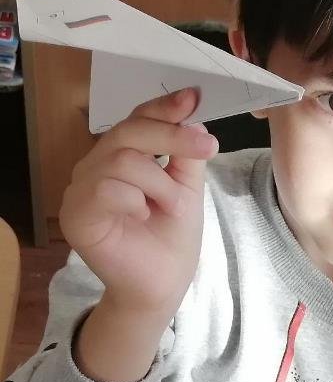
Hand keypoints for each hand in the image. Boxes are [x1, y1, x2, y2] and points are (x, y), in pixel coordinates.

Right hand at [59, 88, 217, 314]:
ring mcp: (82, 189)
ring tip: (172, 205)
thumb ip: (188, 153)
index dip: (164, 106)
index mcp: (123, 154)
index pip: (138, 118)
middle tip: (207, 148)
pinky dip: (134, 200)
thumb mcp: (188, 187)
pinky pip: (105, 189)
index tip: (193, 98)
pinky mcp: (76, 214)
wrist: (163, 284)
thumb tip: (194, 119)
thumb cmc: (172, 236)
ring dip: (159, 182)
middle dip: (172, 136)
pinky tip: (143, 216)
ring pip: (122, 160)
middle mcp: (97, 165)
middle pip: (129, 130)